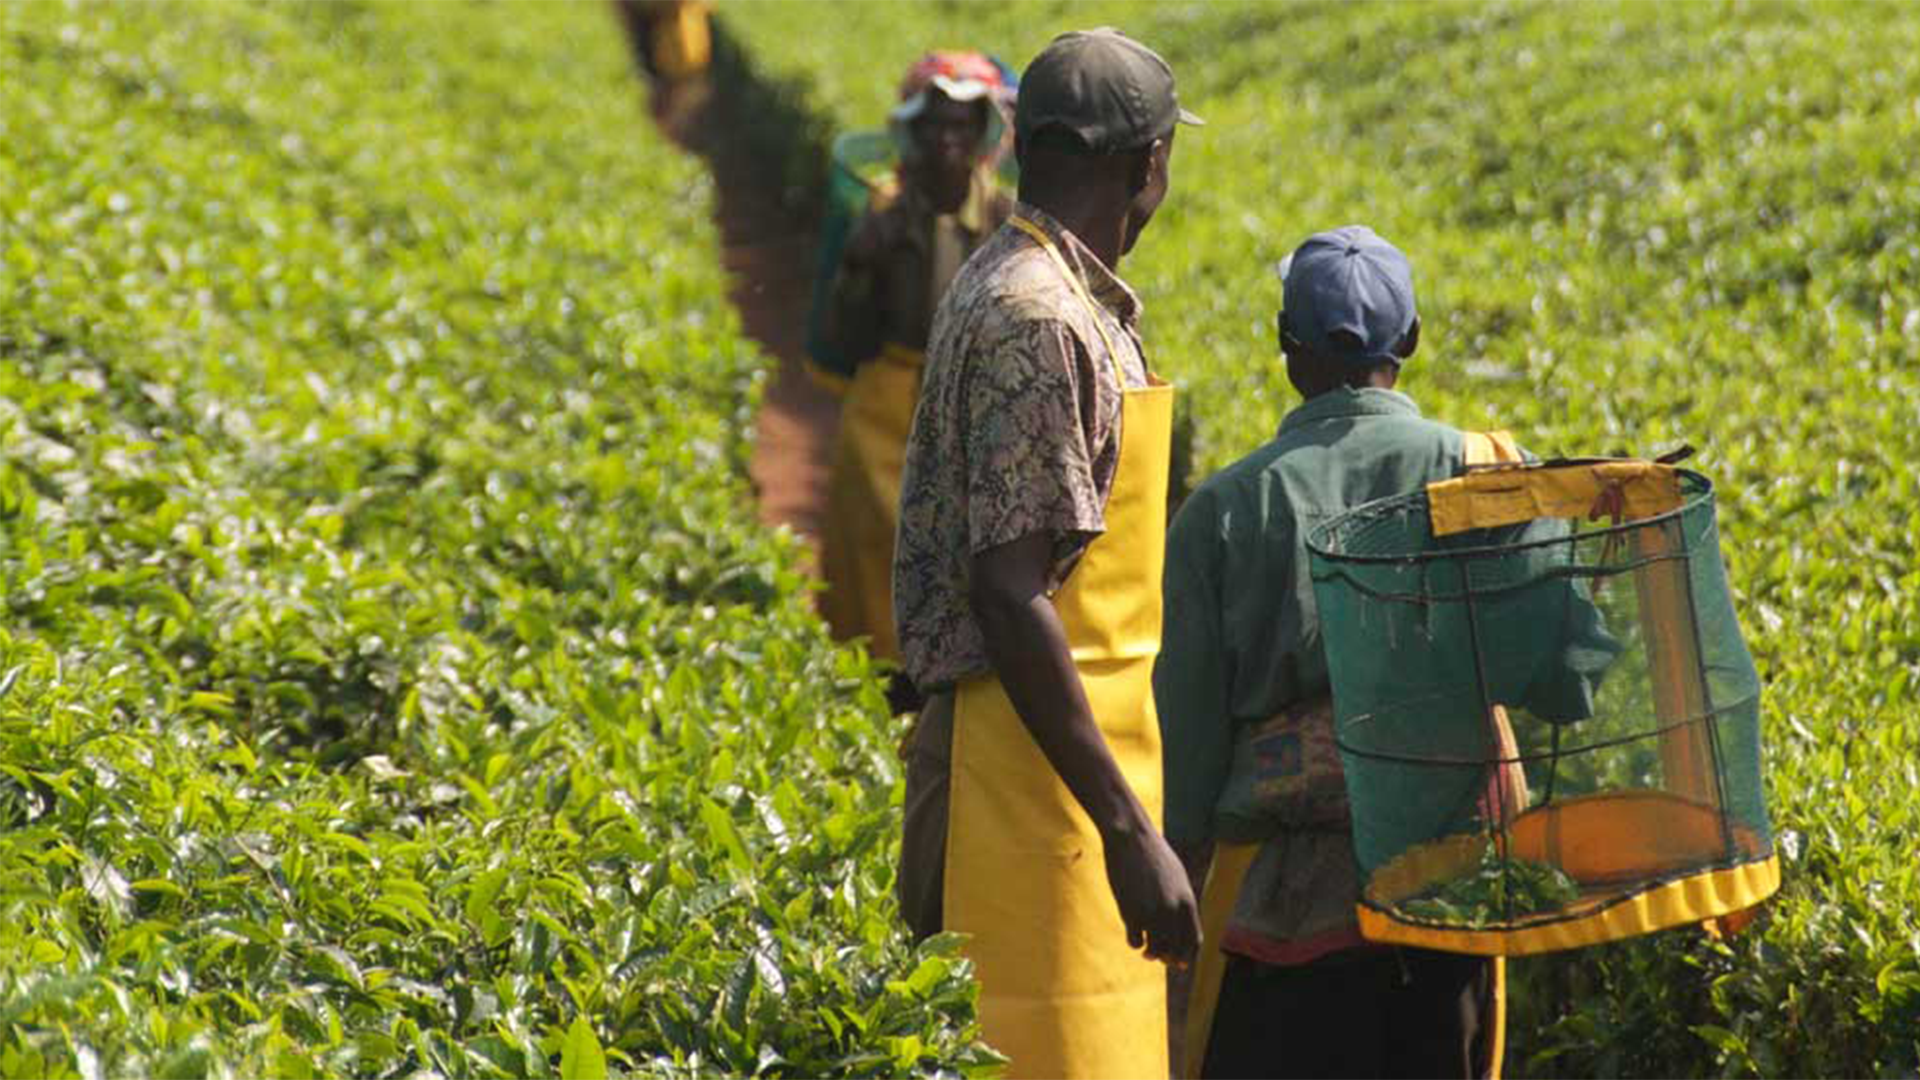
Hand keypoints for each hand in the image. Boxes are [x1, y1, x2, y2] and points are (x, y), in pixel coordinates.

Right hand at [1102, 820, 1200, 965]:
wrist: (1131, 838)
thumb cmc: (1153, 854)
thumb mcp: (1176, 877)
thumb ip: (1181, 900)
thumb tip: (1180, 921)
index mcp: (1188, 901)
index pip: (1194, 940)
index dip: (1187, 955)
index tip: (1179, 962)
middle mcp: (1173, 911)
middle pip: (1175, 950)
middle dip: (1168, 958)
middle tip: (1160, 958)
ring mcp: (1152, 913)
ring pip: (1155, 950)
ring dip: (1151, 954)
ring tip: (1146, 951)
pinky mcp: (1130, 912)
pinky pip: (1135, 941)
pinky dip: (1135, 942)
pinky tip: (1132, 935)